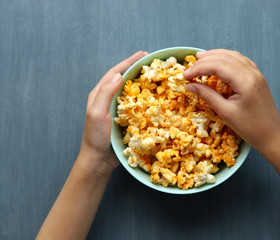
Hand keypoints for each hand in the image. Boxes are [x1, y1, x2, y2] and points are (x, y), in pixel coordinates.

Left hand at [78, 51, 146, 176]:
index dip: (128, 62)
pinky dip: (145, 97)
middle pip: (123, 78)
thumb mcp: (97, 113)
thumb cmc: (95, 138)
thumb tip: (119, 75)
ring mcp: (117, 109)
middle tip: (152, 61)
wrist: (99, 160)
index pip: (115, 73)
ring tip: (155, 75)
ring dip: (142, 81)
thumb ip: (105, 93)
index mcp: (99, 94)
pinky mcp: (125, 118)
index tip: (142, 54)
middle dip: (136, 68)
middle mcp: (108, 99)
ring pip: (131, 90)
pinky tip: (154, 97)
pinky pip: (136, 103)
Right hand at [183, 49, 279, 154]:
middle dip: (204, 61)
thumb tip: (189, 86)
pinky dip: (227, 59)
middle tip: (189, 70)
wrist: (272, 136)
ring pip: (233, 56)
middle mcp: (252, 73)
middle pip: (224, 57)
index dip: (199, 68)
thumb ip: (207, 96)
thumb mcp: (226, 113)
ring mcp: (257, 74)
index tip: (185, 76)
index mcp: (245, 82)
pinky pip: (241, 61)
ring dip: (215, 56)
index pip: (218, 65)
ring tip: (200, 59)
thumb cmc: (250, 128)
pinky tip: (219, 62)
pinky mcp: (258, 77)